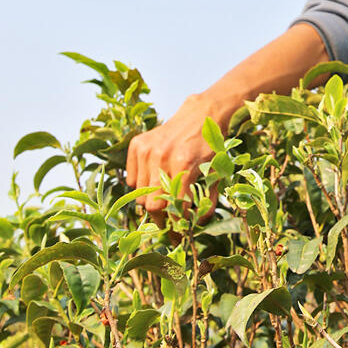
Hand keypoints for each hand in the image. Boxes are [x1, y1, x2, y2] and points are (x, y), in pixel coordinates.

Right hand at [126, 94, 217, 217]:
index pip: (176, 207)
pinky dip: (142, 184)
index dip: (178, 225)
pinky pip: (132, 179)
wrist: (201, 115)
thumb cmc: (210, 146)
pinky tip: (155, 178)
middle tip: (170, 217)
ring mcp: (147, 150)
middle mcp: (163, 157)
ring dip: (152, 200)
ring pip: (140, 194)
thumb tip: (198, 224)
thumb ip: (208, 200)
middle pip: (152, 205)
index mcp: (185, 164)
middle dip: (162, 217)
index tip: (179, 233)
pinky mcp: (137, 145)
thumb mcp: (216, 173)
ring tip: (164, 196)